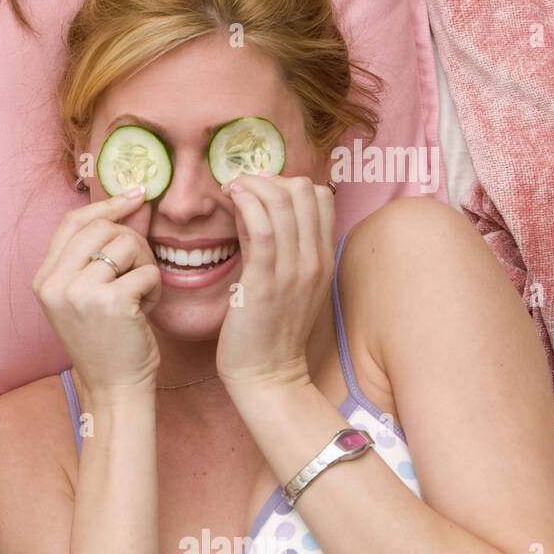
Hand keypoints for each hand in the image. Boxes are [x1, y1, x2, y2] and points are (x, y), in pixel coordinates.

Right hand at [33, 188, 162, 400]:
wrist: (113, 387)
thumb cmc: (106, 340)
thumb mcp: (84, 295)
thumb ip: (94, 253)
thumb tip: (131, 200)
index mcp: (44, 279)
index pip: (72, 222)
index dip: (105, 205)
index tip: (135, 196)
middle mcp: (55, 283)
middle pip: (102, 227)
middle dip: (133, 241)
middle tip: (140, 269)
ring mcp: (80, 292)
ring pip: (127, 245)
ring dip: (145, 267)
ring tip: (139, 296)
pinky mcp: (110, 302)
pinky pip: (146, 271)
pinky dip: (154, 289)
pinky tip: (144, 311)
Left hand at [217, 172, 334, 393]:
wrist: (268, 374)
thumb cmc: (269, 330)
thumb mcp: (286, 282)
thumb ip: (277, 246)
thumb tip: (256, 212)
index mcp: (324, 259)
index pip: (321, 197)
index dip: (288, 184)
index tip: (259, 191)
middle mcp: (315, 260)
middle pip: (305, 191)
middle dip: (269, 179)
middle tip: (241, 187)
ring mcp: (293, 270)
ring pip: (283, 202)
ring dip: (252, 185)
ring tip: (231, 189)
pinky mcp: (265, 282)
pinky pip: (261, 227)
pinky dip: (245, 202)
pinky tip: (230, 199)